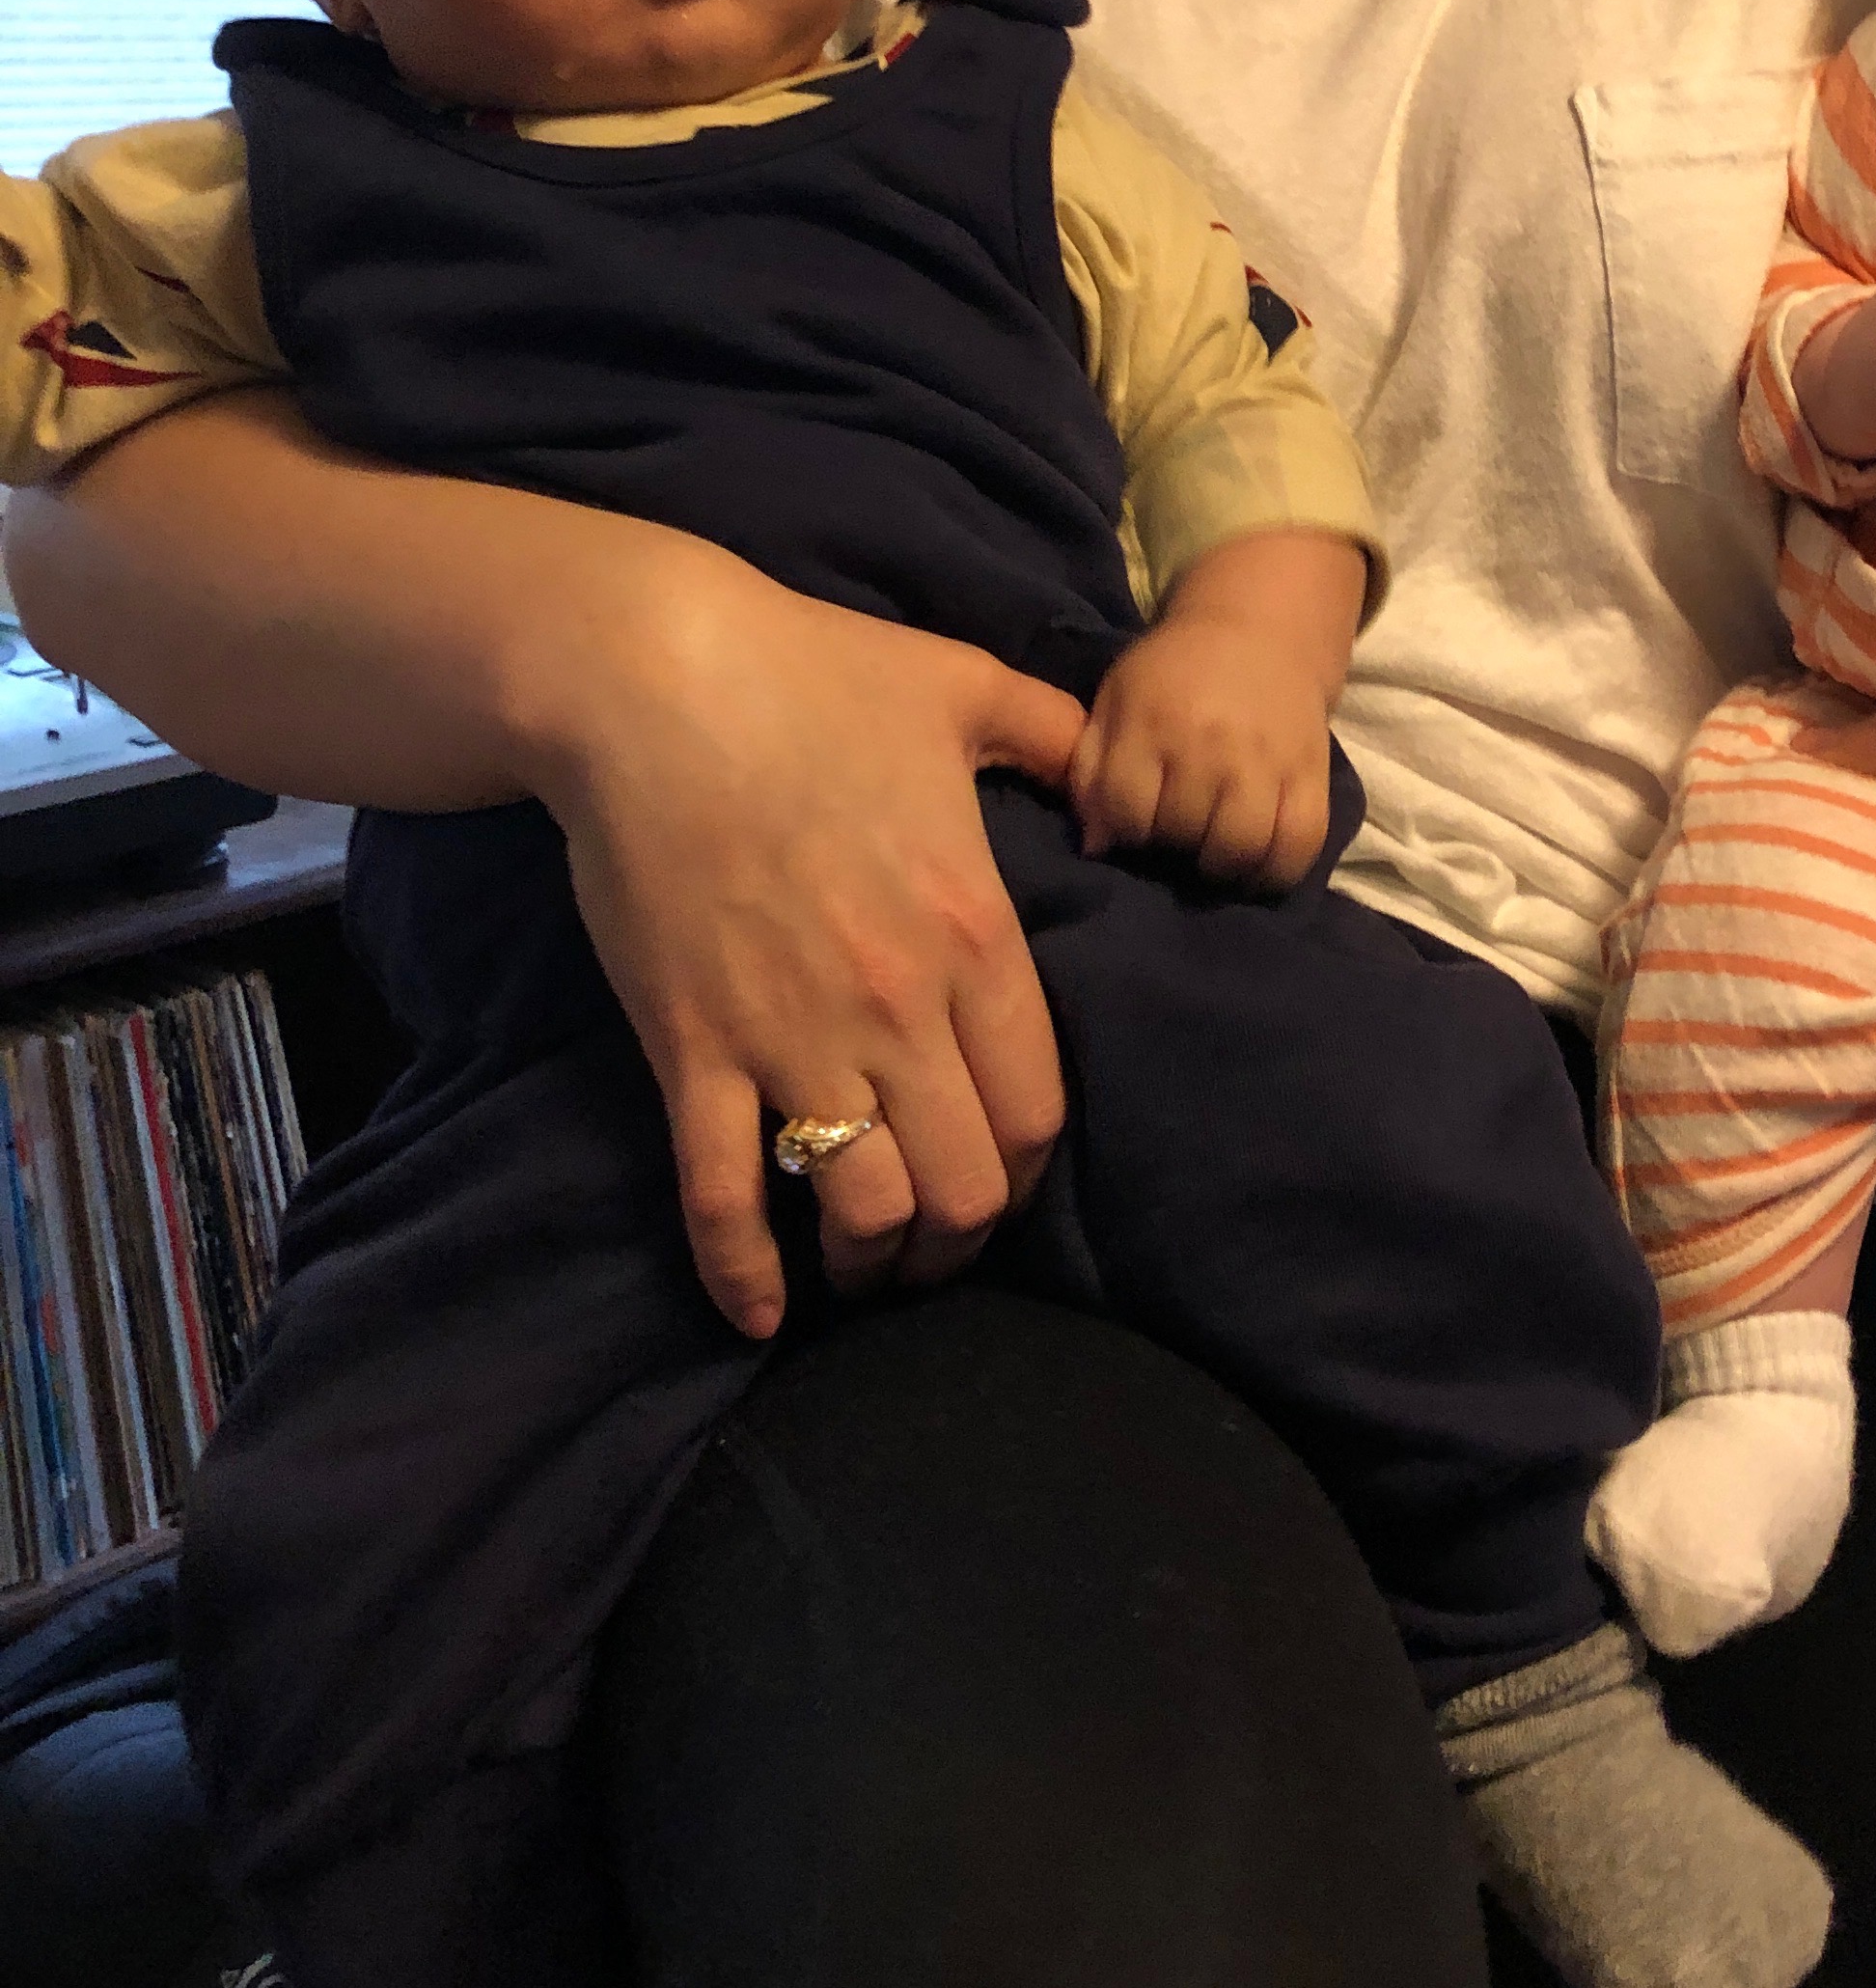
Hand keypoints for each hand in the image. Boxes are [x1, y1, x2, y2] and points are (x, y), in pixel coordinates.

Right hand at [523, 553, 1085, 1340]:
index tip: (1007, 1176)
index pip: (1037, 1112)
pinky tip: (758, 1314)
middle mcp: (898, 1008)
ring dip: (870, 1261)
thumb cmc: (812, 672)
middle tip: (938, 1244)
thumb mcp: (967, 684)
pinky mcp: (693, 1048)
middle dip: (960, 1239)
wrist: (651, 680)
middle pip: (965, 1188)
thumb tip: (1112, 781)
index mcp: (976, 935)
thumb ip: (1057, 735)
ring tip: (862, 1267)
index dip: (1029, 1169)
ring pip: (863, 1211)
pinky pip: (721, 1195)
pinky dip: (740, 1272)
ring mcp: (791, 1037)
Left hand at [1070, 526, 1363, 892]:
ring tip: (1214, 854)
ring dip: (1221, 865)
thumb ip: (1091, 770)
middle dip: (1172, 847)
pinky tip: (1256, 864)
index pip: (1126, 810)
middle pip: (1182, 833)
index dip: (1125, 832)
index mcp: (1153, 721)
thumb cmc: (1175, 674)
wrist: (1261, 631)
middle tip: (1177, 836)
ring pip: (1241, 847)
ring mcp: (1266, 760)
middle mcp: (1211, 742)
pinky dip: (1276, 870)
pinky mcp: (1312, 774)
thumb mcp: (1116, 701)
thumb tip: (1095, 847)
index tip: (1135, 825)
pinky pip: (1300, 844)